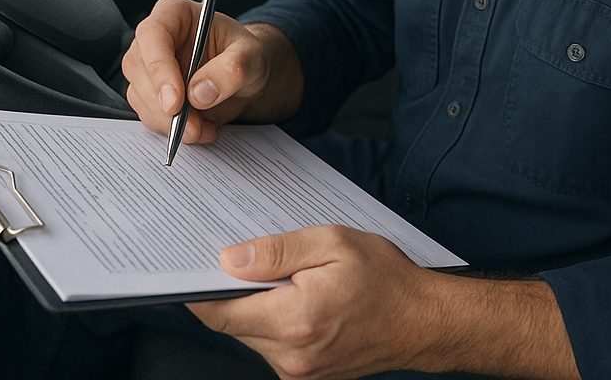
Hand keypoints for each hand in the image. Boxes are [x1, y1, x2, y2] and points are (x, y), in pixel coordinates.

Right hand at [122, 0, 273, 143]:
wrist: (247, 75)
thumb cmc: (246, 54)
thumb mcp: (251, 56)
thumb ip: (231, 69)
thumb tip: (198, 94)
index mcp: (174, 13)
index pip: (153, 34)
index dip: (159, 67)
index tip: (176, 101)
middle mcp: (155, 38)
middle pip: (139, 68)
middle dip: (164, 104)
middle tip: (192, 126)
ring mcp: (149, 67)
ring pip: (140, 96)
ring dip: (169, 121)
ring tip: (204, 128)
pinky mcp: (151, 93)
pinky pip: (150, 115)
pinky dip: (173, 129)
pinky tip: (200, 129)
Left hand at [189, 225, 435, 379]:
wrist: (422, 320)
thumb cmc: (384, 278)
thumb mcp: (331, 244)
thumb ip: (275, 252)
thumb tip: (229, 260)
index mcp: (295, 320)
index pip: (221, 312)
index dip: (199, 288)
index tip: (188, 265)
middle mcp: (291, 355)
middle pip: (233, 323)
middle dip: (230, 290)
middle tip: (240, 255)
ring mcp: (298, 372)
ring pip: (250, 333)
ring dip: (254, 304)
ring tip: (281, 273)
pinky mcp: (306, 375)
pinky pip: (270, 345)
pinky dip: (271, 318)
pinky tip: (292, 294)